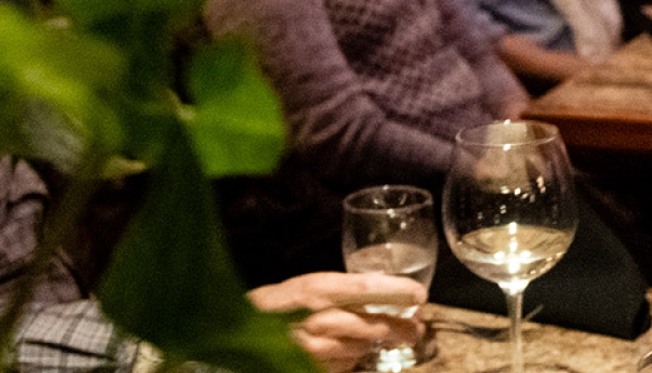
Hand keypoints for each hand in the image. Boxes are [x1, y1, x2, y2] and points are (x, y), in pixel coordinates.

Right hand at [248, 271, 428, 372]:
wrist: (231, 336)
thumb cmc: (266, 309)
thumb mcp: (298, 290)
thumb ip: (333, 292)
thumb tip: (378, 294)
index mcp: (315, 289)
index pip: (364, 287)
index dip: (395, 291)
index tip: (419, 294)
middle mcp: (318, 319)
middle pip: (371, 326)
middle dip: (398, 328)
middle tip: (417, 329)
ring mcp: (315, 350)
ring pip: (361, 348)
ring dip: (375, 345)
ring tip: (392, 338)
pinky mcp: (312, 369)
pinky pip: (344, 366)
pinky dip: (351, 360)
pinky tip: (351, 353)